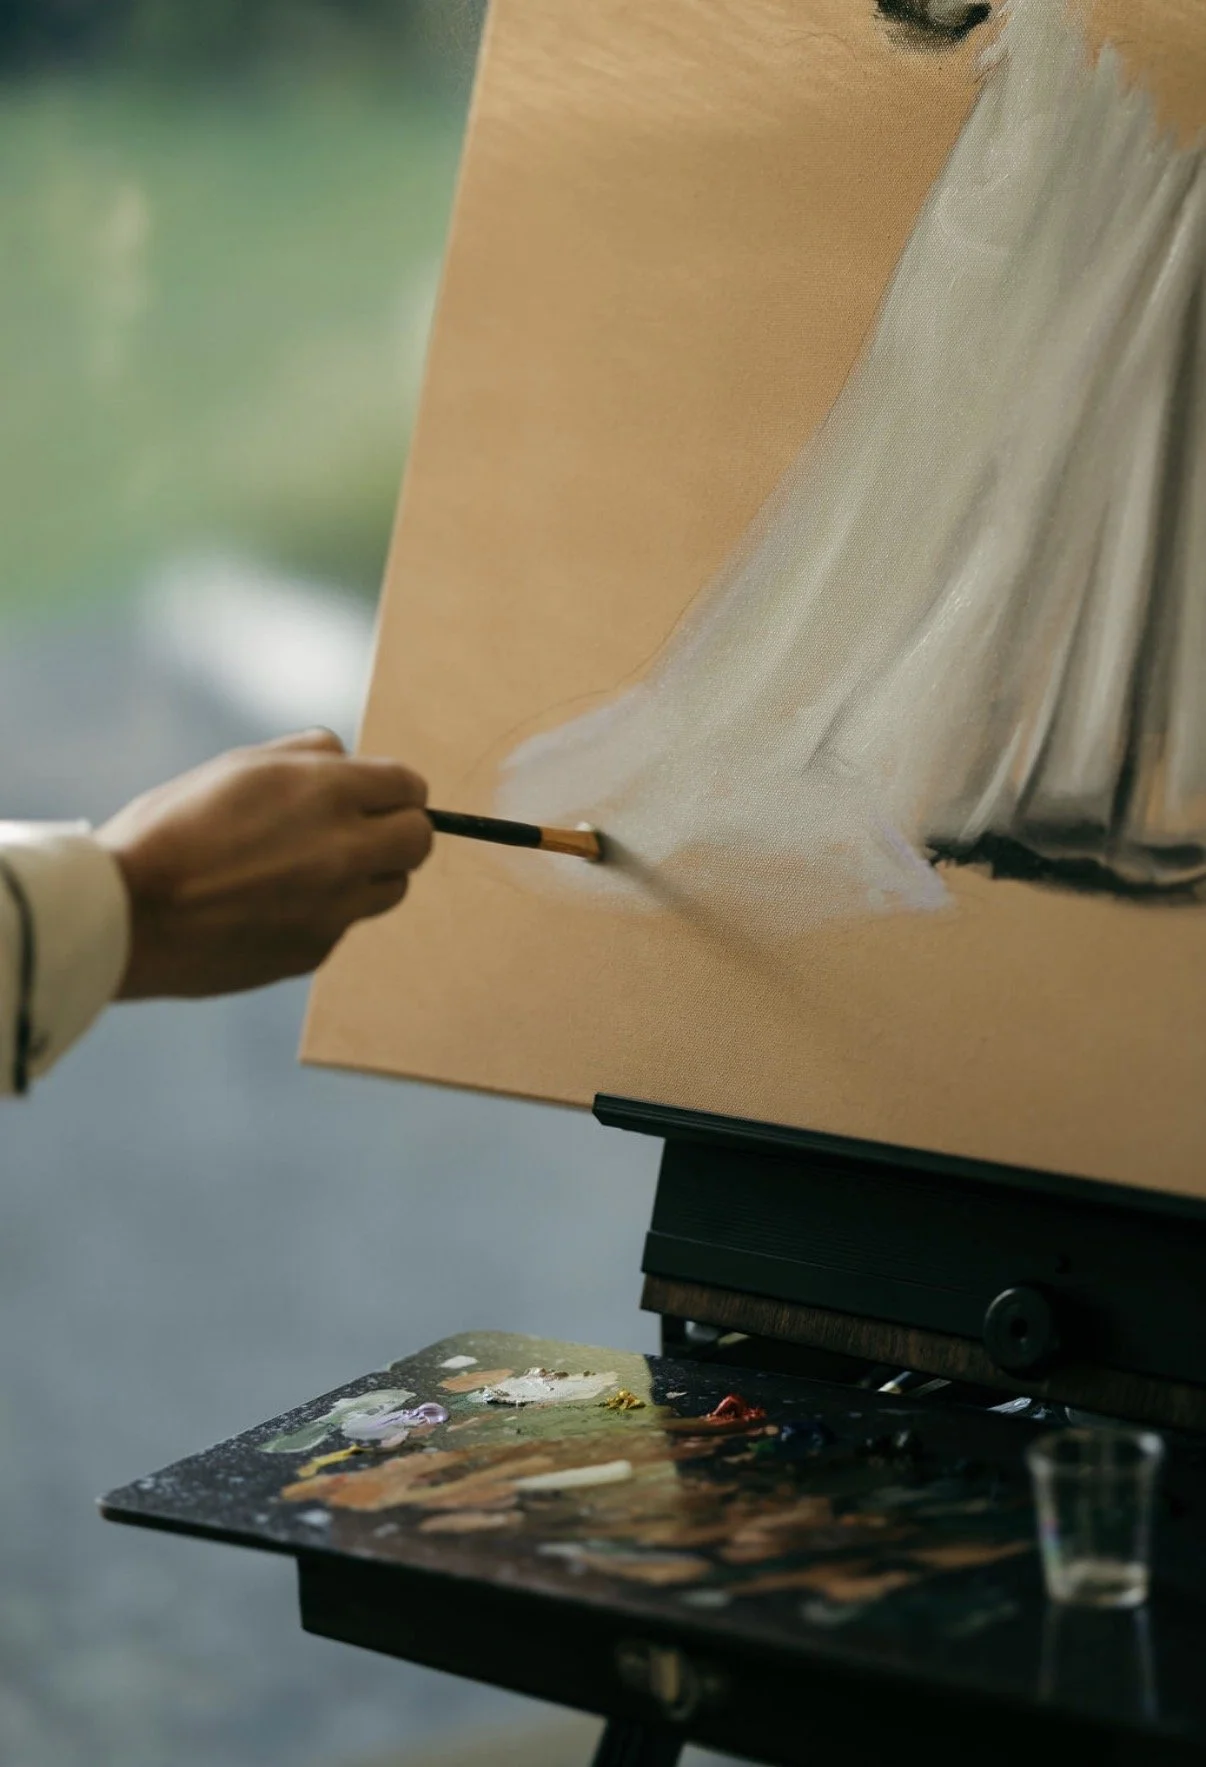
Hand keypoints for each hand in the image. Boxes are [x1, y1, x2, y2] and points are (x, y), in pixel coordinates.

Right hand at [97, 730, 430, 998]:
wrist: (128, 914)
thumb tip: (347, 756)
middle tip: (360, 831)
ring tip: (311, 870)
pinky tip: (271, 905)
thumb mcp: (236, 766)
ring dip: (369, 874)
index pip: (410, 787)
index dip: (394, 790)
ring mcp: (336, 907)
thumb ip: (305, 754)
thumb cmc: (171, 830)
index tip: (376, 796)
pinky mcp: (316, 950)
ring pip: (392, 887)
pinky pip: (344, 924)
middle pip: (419, 841)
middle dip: (398, 830)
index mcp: (327, 793)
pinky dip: (324, 912)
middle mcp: (345, 850)